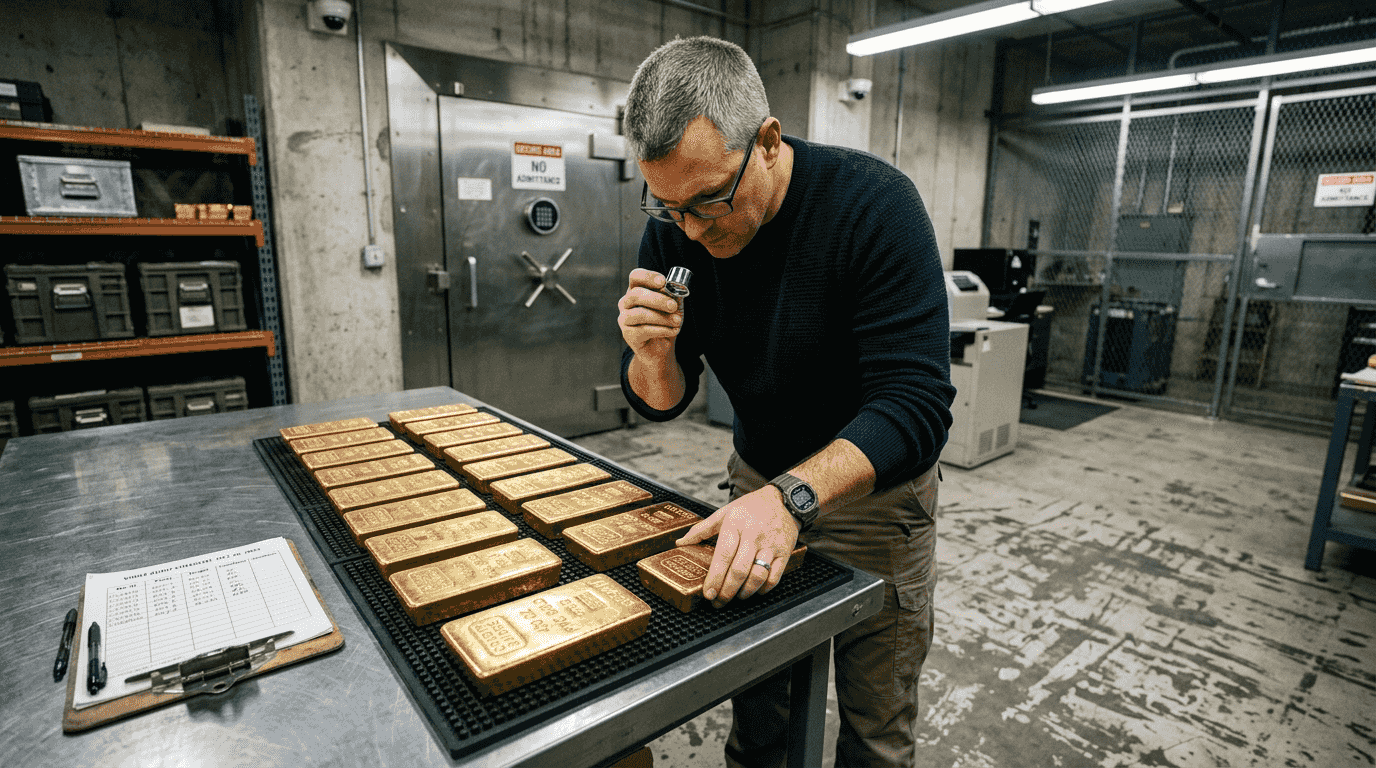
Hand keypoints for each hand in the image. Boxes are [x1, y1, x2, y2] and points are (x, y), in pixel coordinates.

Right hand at [617, 268, 682, 362]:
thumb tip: (673, 288)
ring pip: (640, 314)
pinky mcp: (628, 334)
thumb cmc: (665, 322)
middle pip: (635, 295)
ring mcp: (624, 318)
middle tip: (673, 306)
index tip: (663, 282)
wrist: (661, 347)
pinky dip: (661, 330)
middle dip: (657, 299)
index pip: (635, 276)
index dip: (648, 277)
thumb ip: (673, 296)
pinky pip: (643, 330)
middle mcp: (626, 302)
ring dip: (662, 317)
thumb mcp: (673, 306)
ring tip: (677, 322)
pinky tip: (672, 331)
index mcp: (636, 290)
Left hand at [676, 485, 800, 607]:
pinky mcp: (784, 552)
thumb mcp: (725, 512)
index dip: (715, 577)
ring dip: (745, 592)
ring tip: (737, 596)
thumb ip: (702, 529)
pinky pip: (774, 576)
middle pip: (739, 570)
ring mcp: (770, 545)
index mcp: (735, 524)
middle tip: (719, 602)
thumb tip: (680, 543)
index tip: (708, 593)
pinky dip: (764, 589)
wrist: (782, 500)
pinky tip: (756, 591)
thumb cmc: (751, 508)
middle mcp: (753, 535)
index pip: (723, 555)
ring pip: (758, 576)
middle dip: (727, 591)